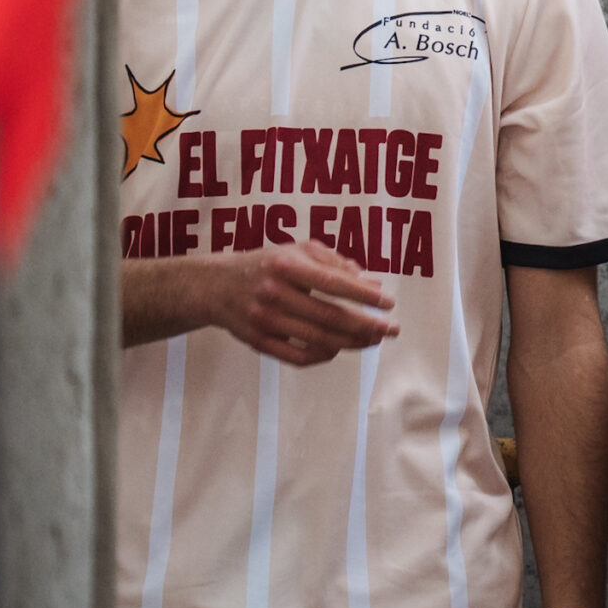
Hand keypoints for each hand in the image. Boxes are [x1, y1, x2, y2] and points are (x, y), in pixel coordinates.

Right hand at [174, 241, 396, 362]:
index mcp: (286, 265)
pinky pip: (298, 357)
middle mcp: (273, 293)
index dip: (364, 295)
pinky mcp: (258, 341)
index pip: (333, 283)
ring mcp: (264, 320)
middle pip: (329, 316)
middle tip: (391, 329)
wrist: (216, 286)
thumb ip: (336, 263)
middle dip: (366, 325)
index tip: (390, 304)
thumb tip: (373, 284)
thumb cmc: (268, 264)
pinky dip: (324, 355)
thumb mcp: (298, 251)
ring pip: (318, 339)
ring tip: (374, 339)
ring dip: (352, 342)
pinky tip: (341, 348)